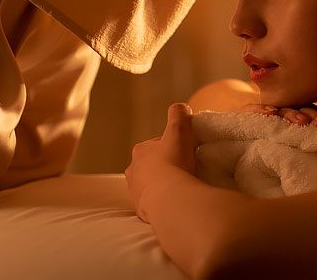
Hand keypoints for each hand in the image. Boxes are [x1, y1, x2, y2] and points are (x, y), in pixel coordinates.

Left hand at [125, 102, 195, 222]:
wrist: (168, 198)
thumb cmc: (173, 162)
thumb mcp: (179, 130)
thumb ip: (179, 115)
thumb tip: (180, 108)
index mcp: (140, 151)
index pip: (156, 145)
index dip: (171, 146)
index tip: (183, 151)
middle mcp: (132, 170)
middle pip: (150, 165)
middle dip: (163, 166)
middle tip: (182, 169)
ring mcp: (135, 191)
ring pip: (150, 184)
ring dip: (162, 184)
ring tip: (179, 186)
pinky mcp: (140, 209)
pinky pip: (152, 202)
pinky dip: (162, 200)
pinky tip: (174, 199)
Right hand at [238, 102, 316, 125]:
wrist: (244, 122)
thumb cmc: (280, 129)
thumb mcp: (303, 130)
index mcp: (305, 108)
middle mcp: (289, 105)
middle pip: (303, 108)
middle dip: (314, 116)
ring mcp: (270, 107)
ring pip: (284, 109)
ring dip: (294, 115)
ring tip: (301, 122)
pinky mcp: (248, 111)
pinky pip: (254, 109)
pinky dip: (262, 110)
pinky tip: (270, 113)